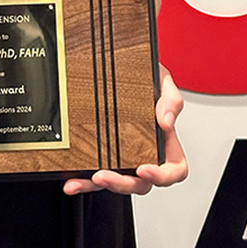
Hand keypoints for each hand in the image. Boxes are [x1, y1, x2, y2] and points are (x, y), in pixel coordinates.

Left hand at [63, 64, 187, 195]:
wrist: (122, 63)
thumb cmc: (147, 75)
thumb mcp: (163, 79)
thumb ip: (171, 99)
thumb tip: (166, 122)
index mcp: (164, 141)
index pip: (174, 169)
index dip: (162, 176)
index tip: (144, 169)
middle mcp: (144, 152)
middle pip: (141, 182)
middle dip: (123, 183)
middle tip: (106, 175)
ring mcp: (123, 154)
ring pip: (117, 181)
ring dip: (101, 184)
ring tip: (90, 178)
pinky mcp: (103, 152)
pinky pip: (94, 171)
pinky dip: (84, 180)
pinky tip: (73, 181)